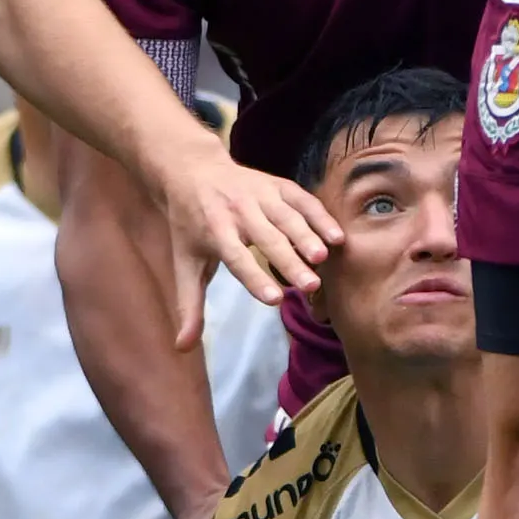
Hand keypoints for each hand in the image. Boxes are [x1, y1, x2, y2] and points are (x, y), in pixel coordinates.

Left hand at [163, 152, 337, 310]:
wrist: (193, 170)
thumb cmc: (191, 226)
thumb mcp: (184, 263)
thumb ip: (189, 306)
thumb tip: (181, 348)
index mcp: (214, 230)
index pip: (236, 257)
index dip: (255, 278)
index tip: (275, 300)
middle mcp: (238, 210)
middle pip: (267, 238)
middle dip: (289, 260)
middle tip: (310, 286)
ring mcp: (260, 193)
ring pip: (287, 216)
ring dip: (307, 235)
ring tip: (324, 259)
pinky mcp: (277, 184)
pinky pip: (302, 199)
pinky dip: (320, 216)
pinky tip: (337, 236)